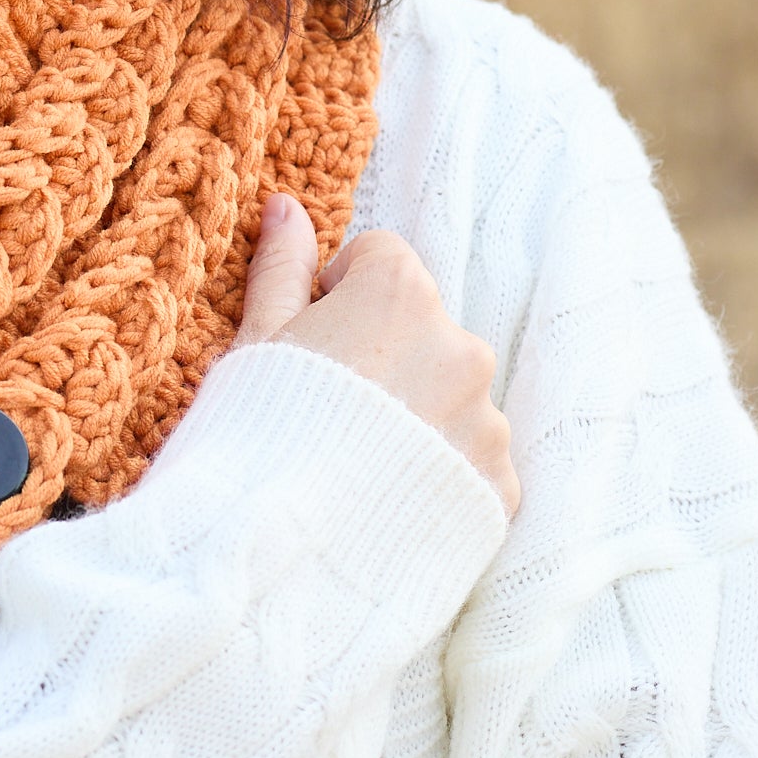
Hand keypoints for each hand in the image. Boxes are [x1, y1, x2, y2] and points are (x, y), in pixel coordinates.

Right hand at [236, 195, 519, 516]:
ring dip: (414, 413)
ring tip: (354, 463)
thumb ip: (282, 266)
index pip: (379, 258)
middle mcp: (461, 347)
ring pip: (450, 395)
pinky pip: (469, 460)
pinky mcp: (501, 486)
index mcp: (400, 294)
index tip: (308, 342)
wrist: (282, 552)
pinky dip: (436, 471)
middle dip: (383, 355)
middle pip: (421, 329)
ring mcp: (487, 420)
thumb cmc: (257, 430)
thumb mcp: (257, 338)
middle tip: (327, 410)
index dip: (335, 293)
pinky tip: (384, 497)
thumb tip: (285, 204)